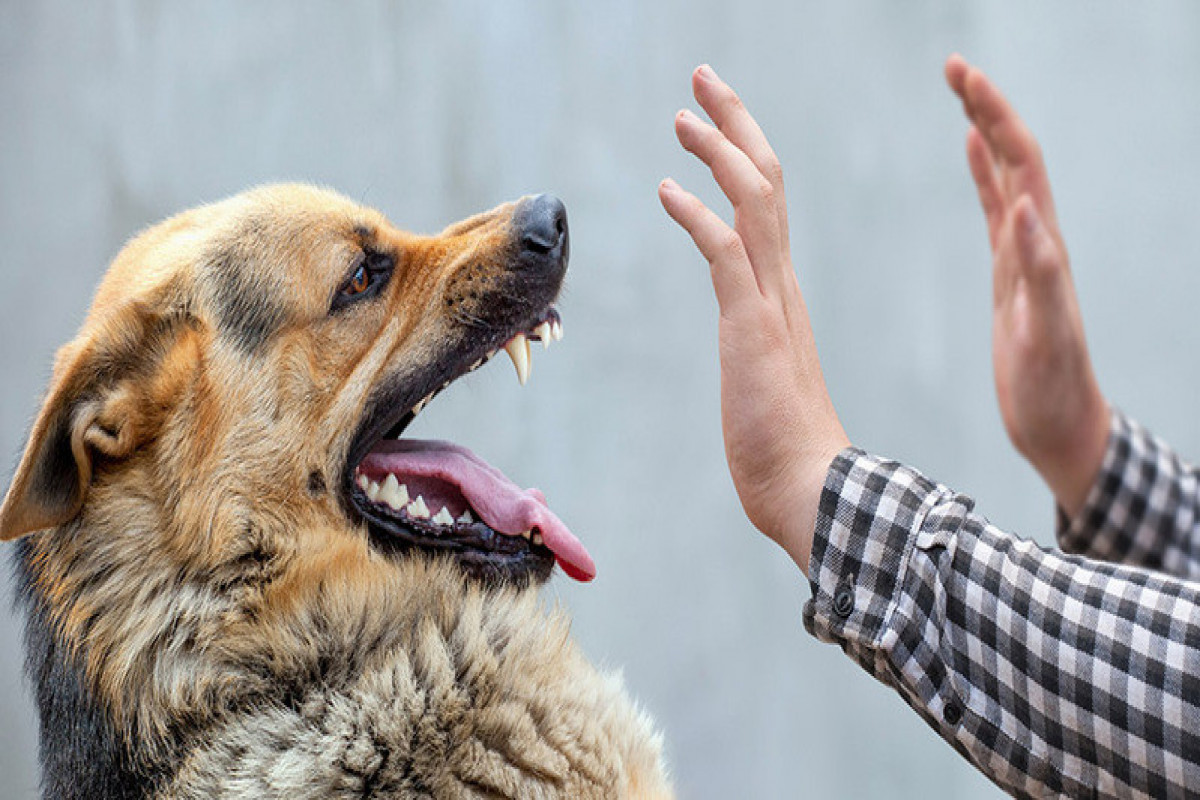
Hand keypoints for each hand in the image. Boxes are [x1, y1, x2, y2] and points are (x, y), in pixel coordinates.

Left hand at [659, 65, 848, 574]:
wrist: (813, 495)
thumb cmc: (787, 454)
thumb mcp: (764, 385)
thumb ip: (760, 356)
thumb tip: (752, 359)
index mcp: (782, 297)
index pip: (767, 207)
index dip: (742, 157)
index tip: (714, 125)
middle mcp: (782, 288)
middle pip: (766, 183)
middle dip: (734, 126)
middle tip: (705, 83)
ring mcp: (770, 306)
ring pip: (754, 202)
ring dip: (718, 152)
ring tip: (683, 115)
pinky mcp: (752, 329)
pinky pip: (725, 254)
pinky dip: (699, 215)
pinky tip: (667, 188)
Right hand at [945, 55, 1108, 516]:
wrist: (1061, 425)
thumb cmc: (1052, 391)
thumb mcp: (1044, 336)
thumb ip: (1037, 272)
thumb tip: (1022, 208)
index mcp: (1043, 248)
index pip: (1021, 164)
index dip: (994, 117)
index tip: (963, 80)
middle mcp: (1037, 240)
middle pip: (1013, 156)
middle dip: (986, 107)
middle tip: (952, 67)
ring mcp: (1024, 253)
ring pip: (1004, 175)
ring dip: (984, 130)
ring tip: (960, 92)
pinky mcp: (1010, 272)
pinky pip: (995, 209)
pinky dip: (982, 174)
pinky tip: (969, 154)